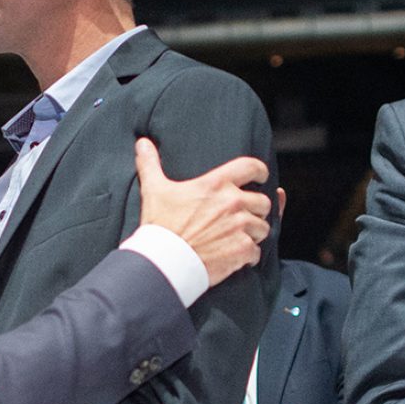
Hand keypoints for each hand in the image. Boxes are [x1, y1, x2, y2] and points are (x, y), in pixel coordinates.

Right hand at [135, 138, 271, 285]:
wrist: (164, 260)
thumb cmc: (160, 225)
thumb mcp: (153, 189)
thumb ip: (150, 164)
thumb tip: (142, 143)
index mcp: (216, 185)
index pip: (251, 167)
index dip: (259, 171)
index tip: (259, 177)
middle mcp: (233, 203)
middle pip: (262, 202)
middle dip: (255, 209)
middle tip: (240, 217)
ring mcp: (240, 227)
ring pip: (262, 228)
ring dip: (253, 232)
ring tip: (236, 237)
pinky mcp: (242, 250)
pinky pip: (256, 251)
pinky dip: (248, 255)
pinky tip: (234, 256)